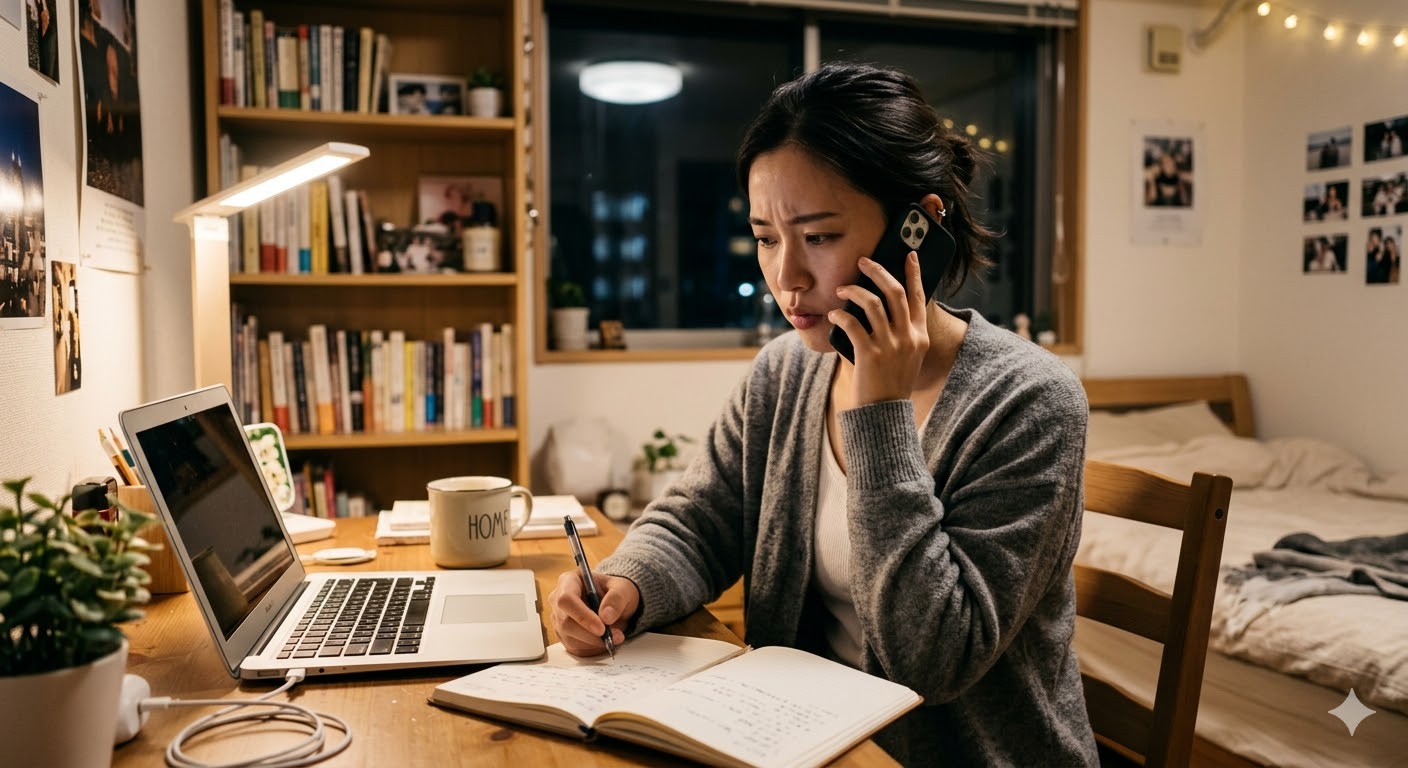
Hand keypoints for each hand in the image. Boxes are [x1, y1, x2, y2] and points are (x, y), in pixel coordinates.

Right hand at [548, 569, 640, 656]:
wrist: (614, 604)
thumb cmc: (615, 592)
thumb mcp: (623, 589)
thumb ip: (616, 599)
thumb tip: (606, 617)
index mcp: (569, 581)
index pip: (566, 599)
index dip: (582, 616)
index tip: (601, 628)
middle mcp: (558, 600)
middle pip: (566, 622)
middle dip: (591, 634)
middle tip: (615, 636)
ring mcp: (558, 619)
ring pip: (569, 637)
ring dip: (594, 642)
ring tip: (615, 637)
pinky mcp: (563, 635)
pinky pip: (574, 647)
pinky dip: (592, 648)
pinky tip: (604, 640)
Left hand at [830, 252, 929, 404]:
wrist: (884, 413)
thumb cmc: (891, 382)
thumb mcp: (907, 356)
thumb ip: (902, 332)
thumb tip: (880, 304)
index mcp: (920, 336)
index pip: (919, 297)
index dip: (913, 273)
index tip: (908, 254)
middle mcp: (909, 337)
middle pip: (895, 292)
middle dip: (878, 271)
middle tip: (863, 261)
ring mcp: (890, 346)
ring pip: (872, 304)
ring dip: (853, 291)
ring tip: (841, 290)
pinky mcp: (870, 354)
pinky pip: (852, 324)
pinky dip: (840, 315)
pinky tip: (833, 314)